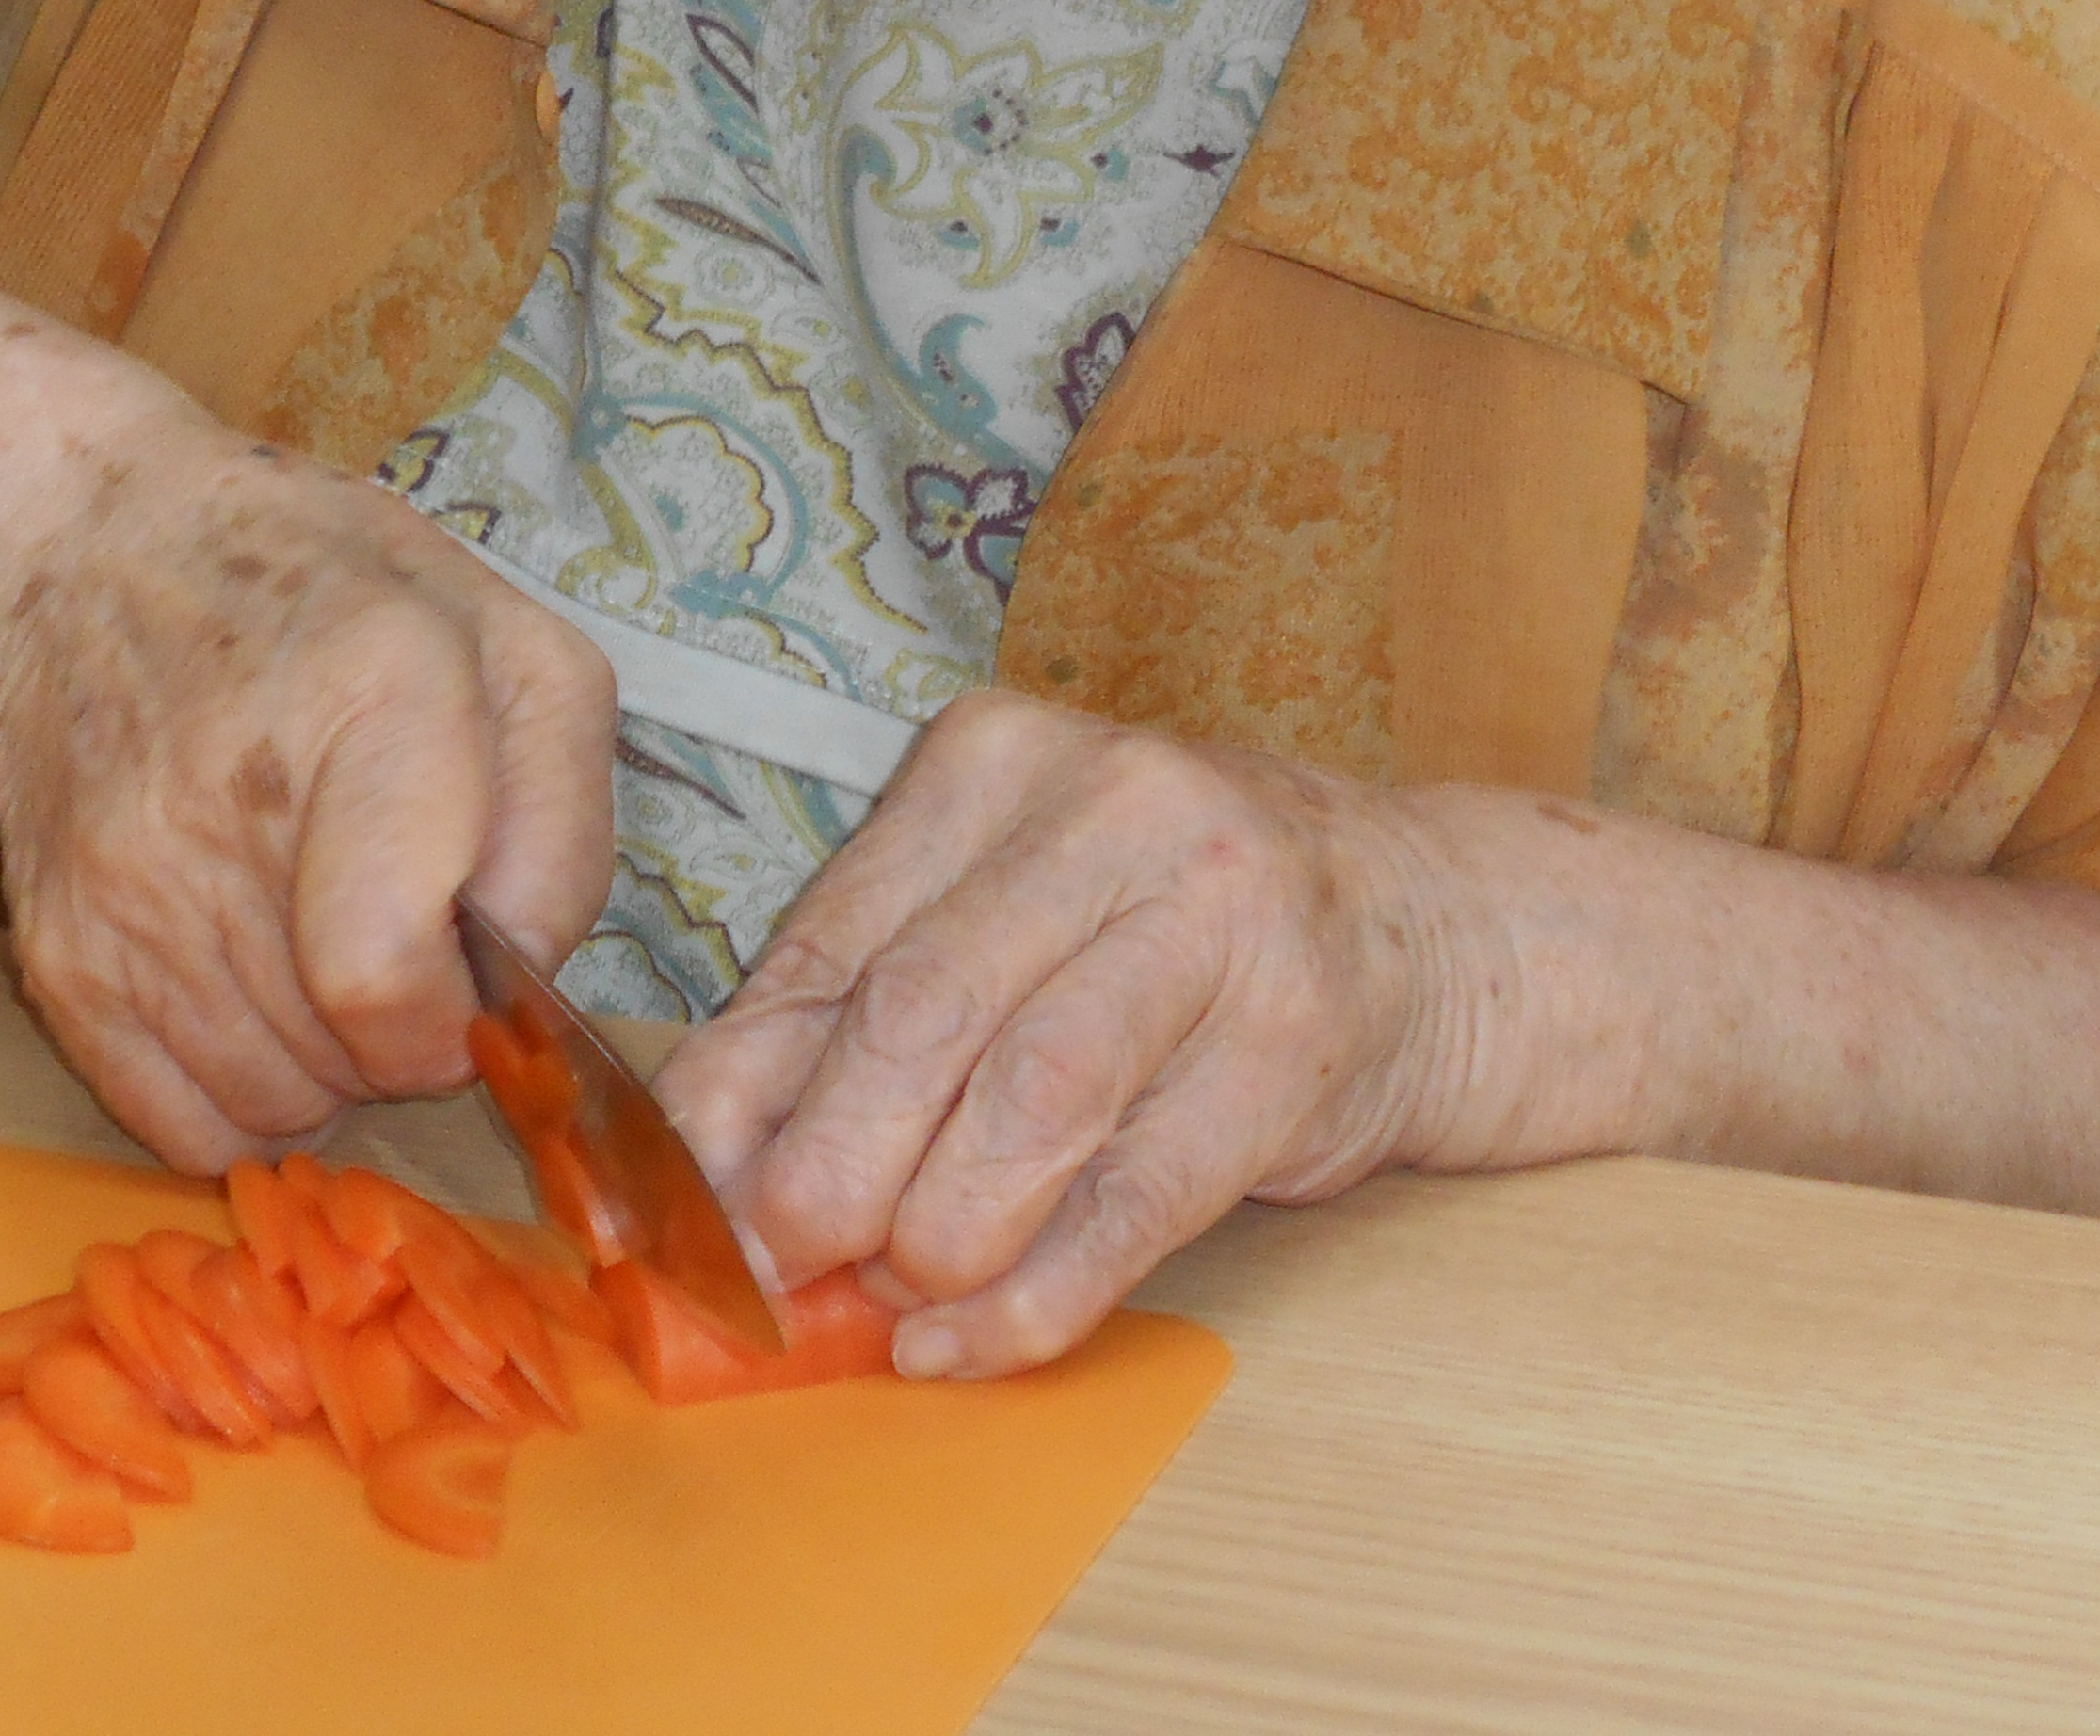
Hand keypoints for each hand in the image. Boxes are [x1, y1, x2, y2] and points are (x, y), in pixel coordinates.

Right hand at [0, 385, 617, 1173]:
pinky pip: (185, 1129)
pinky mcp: (55, 955)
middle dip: (408, 1030)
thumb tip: (522, 988)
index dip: (462, 1014)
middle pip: (351, 1056)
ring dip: (327, 1064)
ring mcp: (124, 886)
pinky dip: (238, 1094)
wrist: (74, 558)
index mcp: (372, 687)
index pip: (388, 973)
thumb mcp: (500, 641)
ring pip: (276, 1107)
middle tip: (394, 928)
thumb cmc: (318, 596)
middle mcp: (226, 796)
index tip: (469, 965)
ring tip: (316, 938)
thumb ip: (560, 815)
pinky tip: (247, 984)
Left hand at [655, 691, 1492, 1377]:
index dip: (745, 1091)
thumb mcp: (996, 921)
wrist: (1415, 924)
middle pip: (926, 1009)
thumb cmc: (1156, 930)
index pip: (835, 939)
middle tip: (779, 1270)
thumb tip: (700, 1165)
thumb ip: (849, 1018)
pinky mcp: (1297, 1036)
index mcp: (998, 760)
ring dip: (937, 1233)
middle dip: (830, 1167)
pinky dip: (1040, 1290)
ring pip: (1035, 1096)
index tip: (684, 1207)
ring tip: (886, 1306)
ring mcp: (1220, 911)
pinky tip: (971, 1339)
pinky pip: (1141, 1194)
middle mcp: (1111, 806)